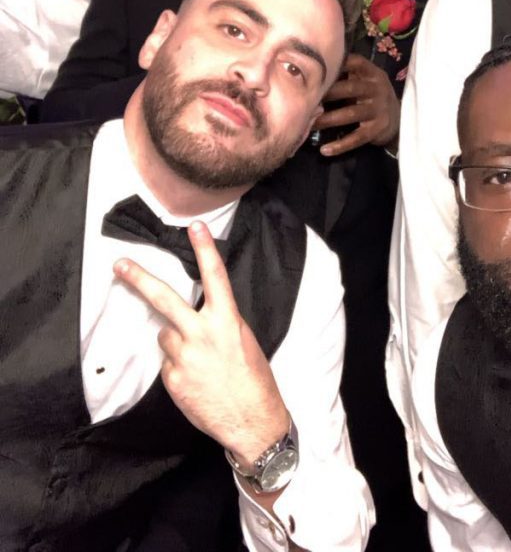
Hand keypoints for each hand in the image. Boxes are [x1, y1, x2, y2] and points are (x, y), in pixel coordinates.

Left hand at [114, 222, 289, 465]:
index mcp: (227, 320)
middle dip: (139, 279)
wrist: (252, 420)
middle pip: (164, 299)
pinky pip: (168, 362)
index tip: (195, 227)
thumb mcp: (244, 339)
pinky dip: (178, 366)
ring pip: (166, 334)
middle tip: (120, 265)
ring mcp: (184, 357)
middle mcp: (202, 334)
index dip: (204, 249)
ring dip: (176, 340)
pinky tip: (196, 378)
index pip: (215, 276)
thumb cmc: (253, 378)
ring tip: (200, 359)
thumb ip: (220, 322)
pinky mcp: (172, 378)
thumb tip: (199, 315)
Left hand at [315, 52, 399, 155]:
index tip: (318, 67)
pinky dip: (340, 145)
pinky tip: (325, 150)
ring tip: (310, 124)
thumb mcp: (367, 81)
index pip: (357, 62)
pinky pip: (357, 138)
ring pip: (350, 114)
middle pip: (351, 88)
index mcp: (373, 74)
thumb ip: (349, 74)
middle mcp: (377, 89)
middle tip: (307, 98)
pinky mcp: (377, 129)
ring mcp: (378, 110)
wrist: (399, 119)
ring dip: (327, 119)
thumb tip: (316, 71)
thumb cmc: (373, 96)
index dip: (339, 63)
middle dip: (328, 93)